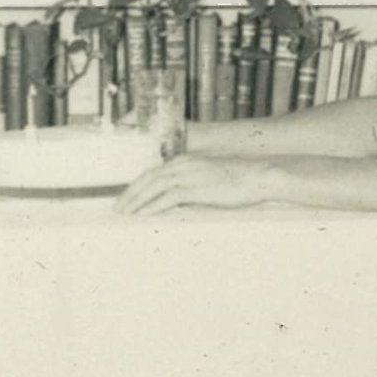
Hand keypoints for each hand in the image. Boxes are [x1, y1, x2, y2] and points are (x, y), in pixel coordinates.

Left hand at [115, 154, 270, 214]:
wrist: (258, 177)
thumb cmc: (238, 181)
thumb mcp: (209, 180)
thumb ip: (192, 187)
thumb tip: (179, 201)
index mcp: (185, 160)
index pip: (153, 172)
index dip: (137, 185)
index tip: (127, 197)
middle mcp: (183, 164)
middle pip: (147, 177)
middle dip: (130, 193)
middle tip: (118, 208)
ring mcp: (188, 175)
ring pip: (153, 187)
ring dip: (136, 201)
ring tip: (125, 214)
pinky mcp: (195, 188)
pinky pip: (167, 198)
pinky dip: (152, 206)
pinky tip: (143, 215)